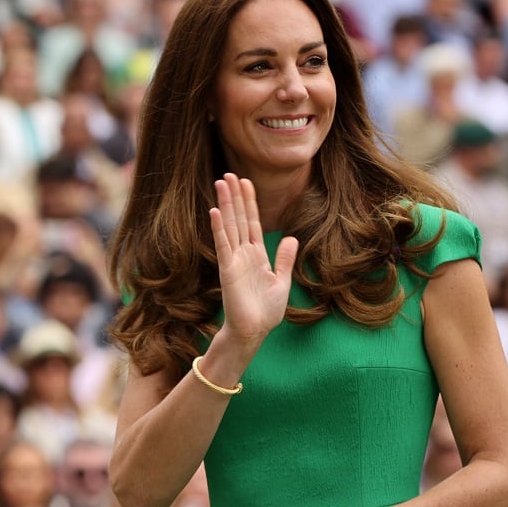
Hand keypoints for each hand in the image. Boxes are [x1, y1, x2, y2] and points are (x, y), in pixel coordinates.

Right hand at [209, 174, 297, 347]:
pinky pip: (223, 245)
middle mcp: (243, 254)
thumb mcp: (281, 282)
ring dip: (226, 204)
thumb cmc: (265, 312)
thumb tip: (292, 238)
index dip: (249, 202)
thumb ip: (285, 259)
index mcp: (257, 255)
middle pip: (239, 218)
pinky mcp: (227, 270)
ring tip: (221, 183)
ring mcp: (234, 260)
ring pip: (229, 226)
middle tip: (229, 174)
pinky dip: (219, 228)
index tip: (245, 182)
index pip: (252, 222)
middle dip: (235, 196)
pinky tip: (215, 211)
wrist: (254, 332)